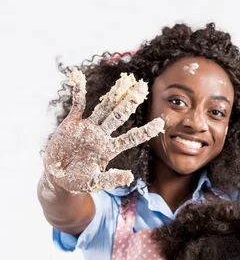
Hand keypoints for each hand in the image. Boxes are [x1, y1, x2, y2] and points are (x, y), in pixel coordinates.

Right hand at [44, 69, 163, 192]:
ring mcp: (88, 127)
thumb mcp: (95, 183)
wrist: (58, 177)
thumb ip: (111, 178)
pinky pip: (77, 104)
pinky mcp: (72, 123)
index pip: (131, 138)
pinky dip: (78, 91)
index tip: (161, 122)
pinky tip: (79, 76)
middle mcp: (101, 135)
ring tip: (124, 80)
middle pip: (119, 115)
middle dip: (130, 101)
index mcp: (109, 149)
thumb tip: (130, 177)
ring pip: (103, 107)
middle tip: (143, 87)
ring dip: (113, 94)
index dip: (145, 131)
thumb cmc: (78, 182)